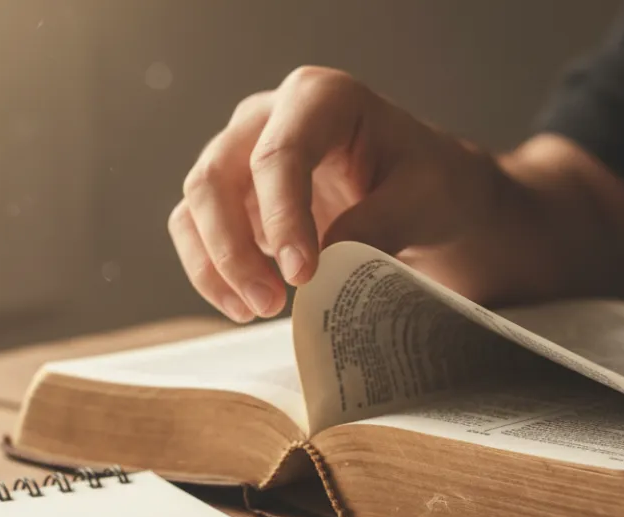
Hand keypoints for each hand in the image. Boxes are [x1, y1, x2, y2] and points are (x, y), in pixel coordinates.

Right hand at [168, 66, 518, 322]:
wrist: (427, 201)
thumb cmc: (430, 187)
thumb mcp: (425, 201)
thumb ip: (378, 224)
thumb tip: (324, 261)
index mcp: (321, 99)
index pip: (280, 154)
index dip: (282, 217)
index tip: (300, 275)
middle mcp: (269, 117)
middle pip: (217, 174)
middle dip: (234, 247)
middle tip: (271, 303)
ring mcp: (242, 154)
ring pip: (196, 204)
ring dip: (216, 264)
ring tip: (257, 310)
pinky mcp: (232, 197)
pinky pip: (194, 231)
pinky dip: (209, 272)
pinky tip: (241, 306)